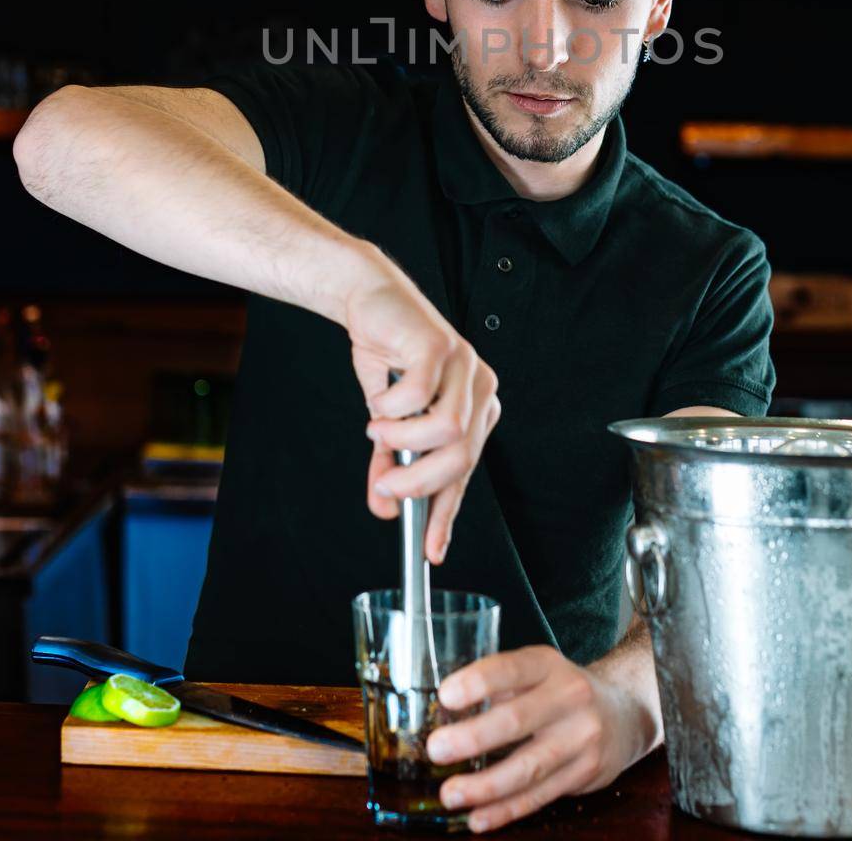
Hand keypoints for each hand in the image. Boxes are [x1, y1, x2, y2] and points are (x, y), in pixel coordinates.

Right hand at [343, 241, 500, 563]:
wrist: (371, 301)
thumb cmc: (388, 358)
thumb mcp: (388, 422)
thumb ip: (389, 464)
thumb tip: (384, 507)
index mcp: (476, 409)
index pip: (466, 472)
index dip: (446, 514)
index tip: (431, 550)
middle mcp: (480, 389)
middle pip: (461, 456)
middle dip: (418, 481)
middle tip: (385, 485)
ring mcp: (466, 365)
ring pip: (448, 430)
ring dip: (402, 441)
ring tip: (377, 431)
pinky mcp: (440, 346)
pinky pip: (419, 395)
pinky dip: (392, 409)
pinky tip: (379, 402)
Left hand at [423, 645, 640, 831]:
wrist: (625, 712)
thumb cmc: (563, 690)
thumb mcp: (538, 671)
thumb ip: (500, 686)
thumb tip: (444, 712)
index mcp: (548, 665)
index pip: (511, 669)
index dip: (478, 682)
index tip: (446, 696)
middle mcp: (569, 697)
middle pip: (517, 720)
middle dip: (473, 737)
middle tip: (437, 749)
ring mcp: (581, 738)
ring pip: (528, 767)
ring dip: (485, 785)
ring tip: (450, 793)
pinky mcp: (585, 773)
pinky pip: (539, 796)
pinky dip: (506, 810)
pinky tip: (478, 817)